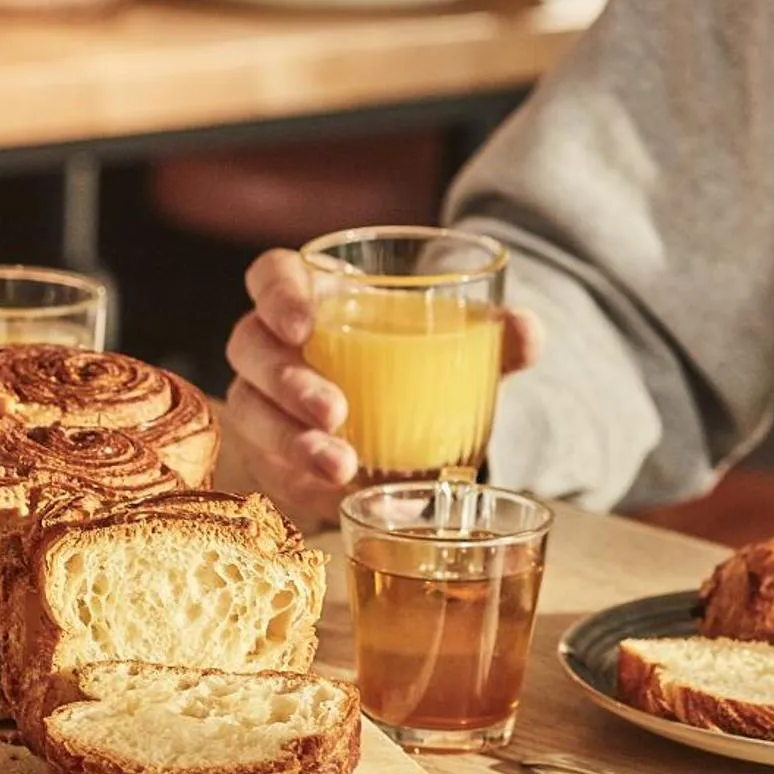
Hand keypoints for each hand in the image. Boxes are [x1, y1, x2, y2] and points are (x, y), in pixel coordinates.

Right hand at [225, 248, 542, 527]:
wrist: (403, 437)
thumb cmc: (416, 372)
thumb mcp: (457, 352)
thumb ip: (492, 338)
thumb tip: (524, 330)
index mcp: (312, 298)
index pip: (272, 276)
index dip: (277, 295)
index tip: (304, 325)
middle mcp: (272, 345)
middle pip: (251, 348)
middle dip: (287, 381)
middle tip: (336, 411)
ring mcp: (261, 401)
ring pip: (249, 412)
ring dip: (289, 440)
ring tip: (340, 467)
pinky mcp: (265, 455)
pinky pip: (264, 467)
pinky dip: (297, 482)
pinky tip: (333, 497)